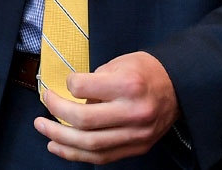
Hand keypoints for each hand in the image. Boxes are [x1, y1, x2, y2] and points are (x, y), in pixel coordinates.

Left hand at [36, 52, 180, 163]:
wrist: (178, 88)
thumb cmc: (144, 72)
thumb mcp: (119, 63)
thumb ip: (94, 81)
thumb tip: (67, 96)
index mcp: (128, 85)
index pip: (81, 88)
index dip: (67, 84)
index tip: (66, 83)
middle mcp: (134, 112)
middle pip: (84, 121)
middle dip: (55, 113)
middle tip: (44, 105)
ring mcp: (137, 134)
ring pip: (90, 144)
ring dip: (60, 139)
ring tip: (43, 128)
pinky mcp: (138, 147)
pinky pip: (102, 157)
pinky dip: (76, 154)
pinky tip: (58, 147)